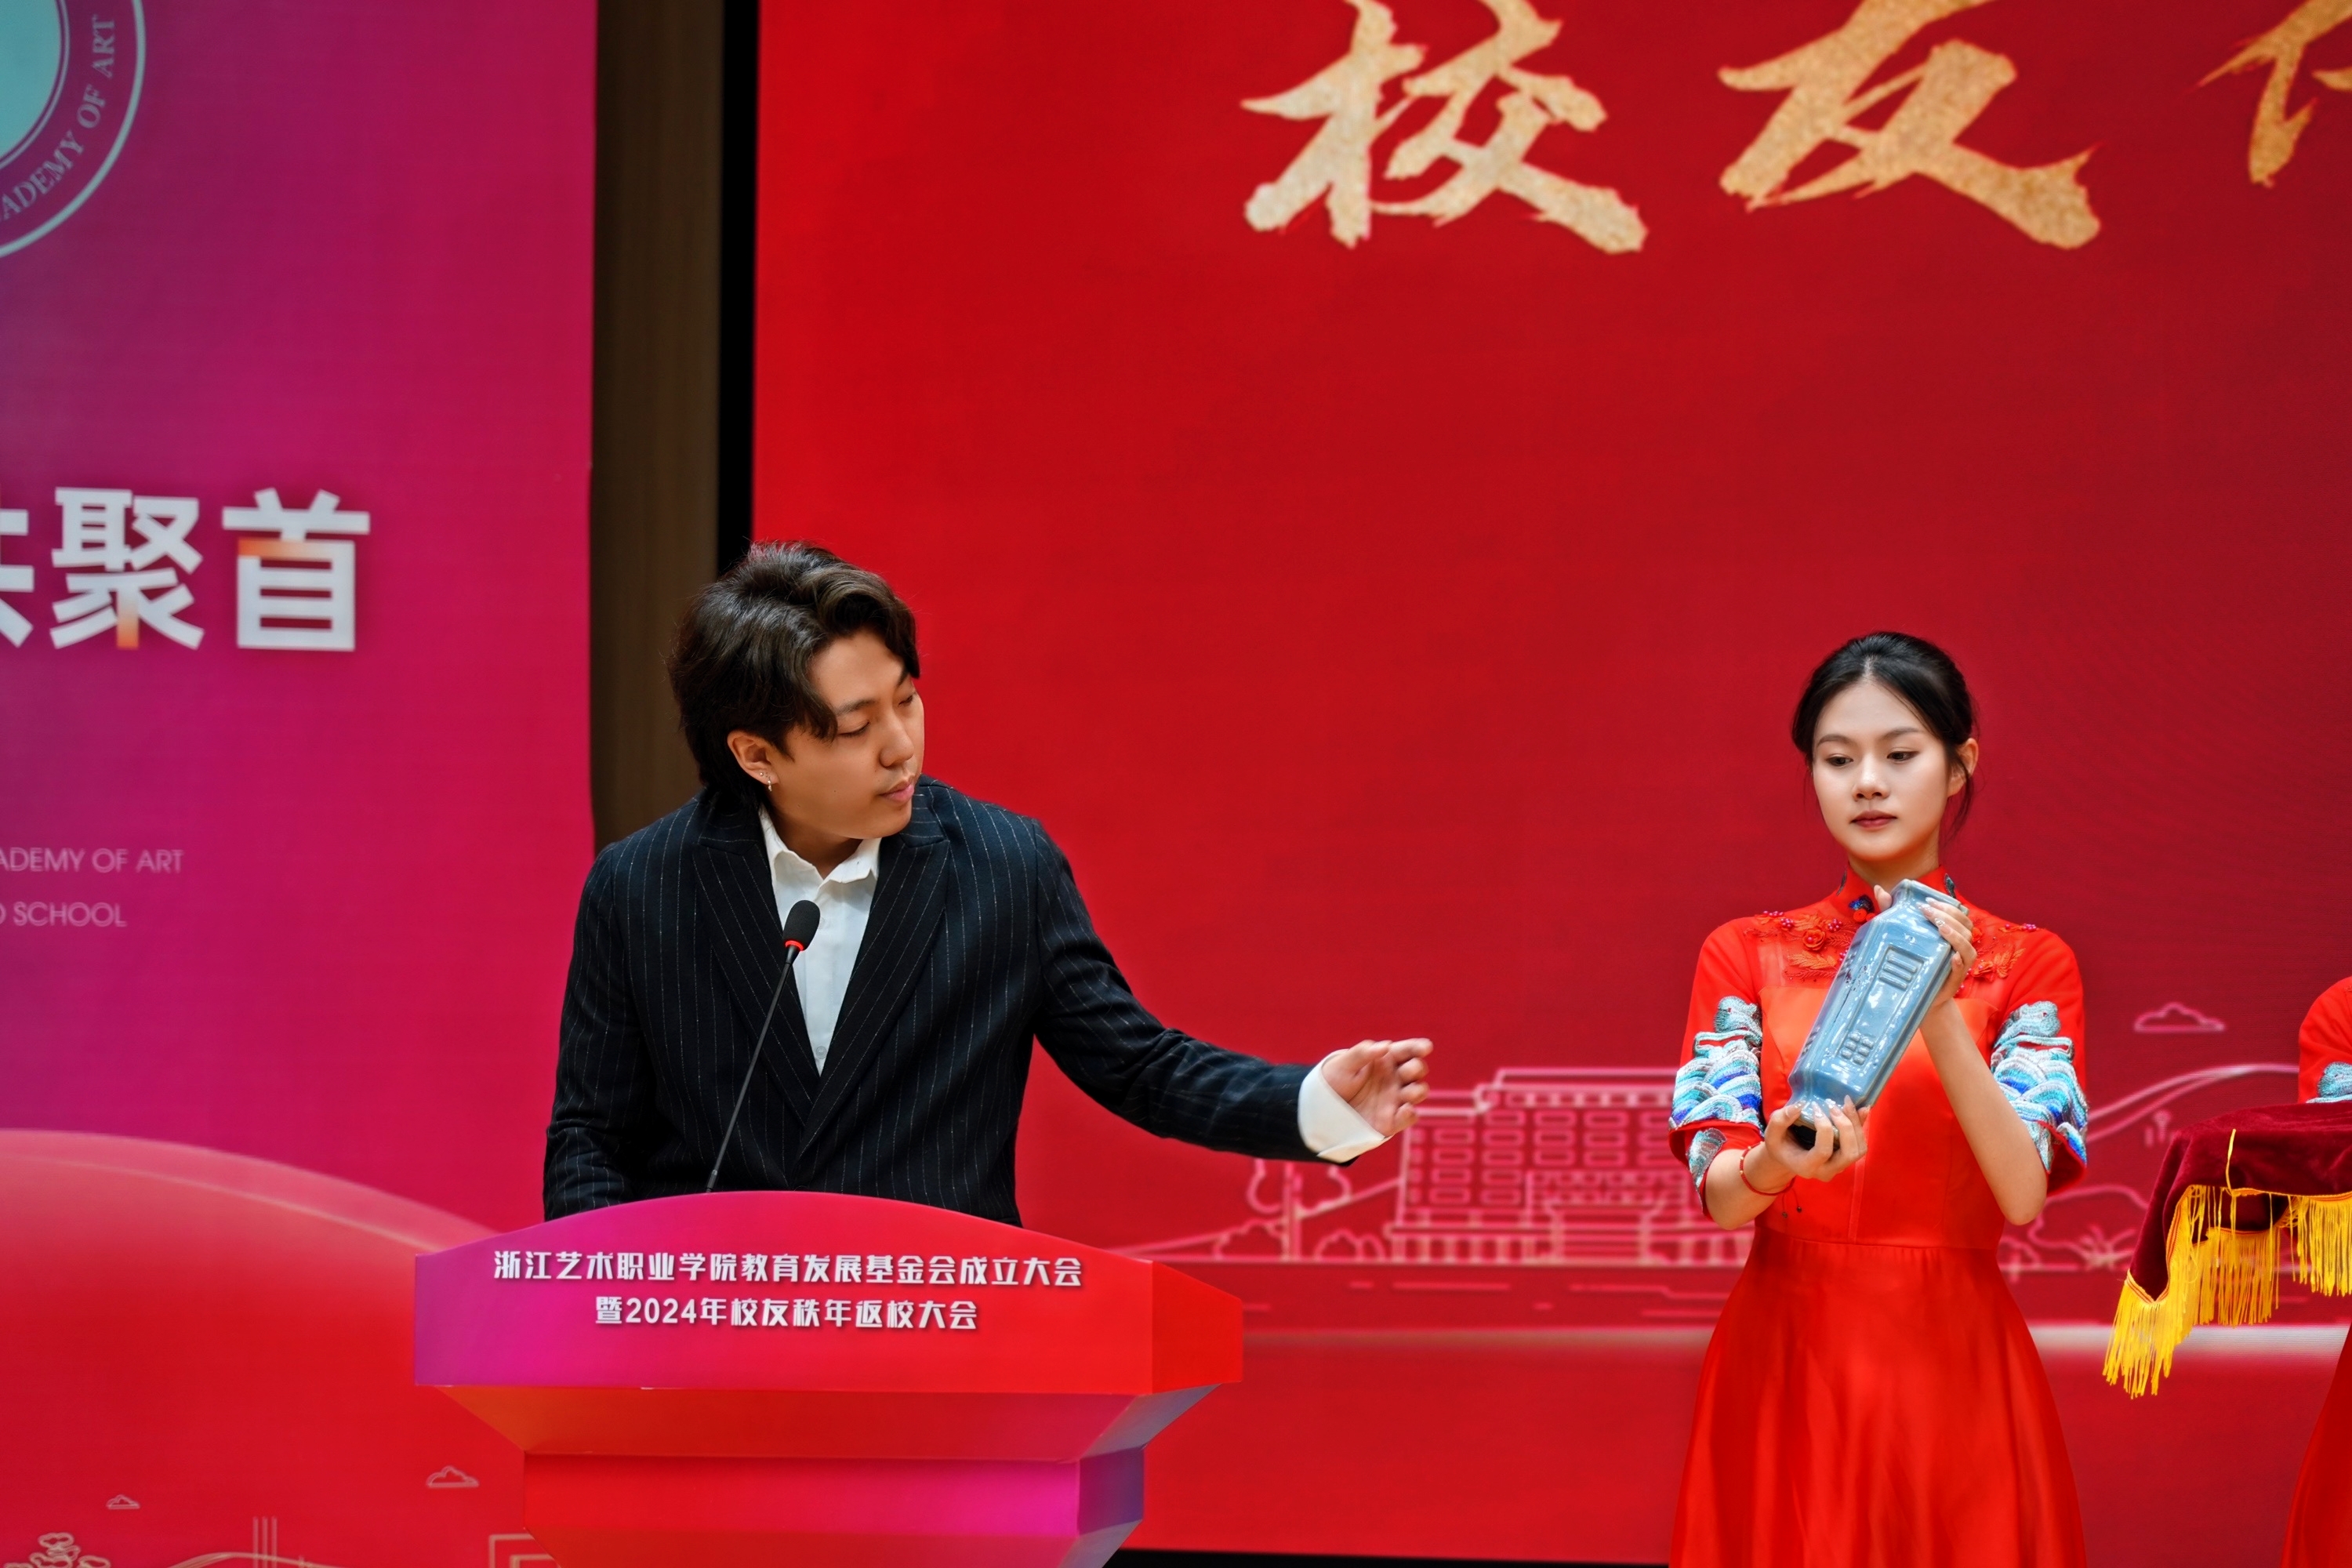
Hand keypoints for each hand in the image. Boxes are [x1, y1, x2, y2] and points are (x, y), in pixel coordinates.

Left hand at [1320, 1038, 1432, 1135]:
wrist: (1323, 1107)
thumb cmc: (1335, 1079)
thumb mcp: (1343, 1063)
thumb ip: (1362, 1053)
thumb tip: (1385, 1046)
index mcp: (1386, 1059)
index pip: (1408, 1050)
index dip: (1419, 1047)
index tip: (1425, 1048)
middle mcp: (1395, 1077)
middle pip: (1417, 1070)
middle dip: (1417, 1068)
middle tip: (1408, 1070)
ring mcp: (1395, 1098)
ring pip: (1418, 1092)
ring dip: (1418, 1091)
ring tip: (1408, 1091)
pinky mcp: (1392, 1119)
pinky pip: (1408, 1117)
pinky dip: (1410, 1114)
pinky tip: (1405, 1109)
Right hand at [1756, 1096, 1869, 1185]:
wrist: (1786, 1158)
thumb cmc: (1779, 1145)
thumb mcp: (1772, 1133)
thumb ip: (1781, 1119)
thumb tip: (1801, 1105)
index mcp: (1807, 1166)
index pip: (1823, 1151)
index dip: (1824, 1128)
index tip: (1816, 1107)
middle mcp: (1826, 1171)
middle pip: (1848, 1153)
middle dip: (1846, 1126)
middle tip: (1834, 1106)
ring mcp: (1839, 1167)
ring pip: (1858, 1150)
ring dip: (1856, 1125)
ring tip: (1847, 1104)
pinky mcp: (1846, 1159)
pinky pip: (1860, 1145)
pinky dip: (1861, 1126)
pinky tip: (1860, 1109)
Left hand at [1872, 883, 1975, 1008]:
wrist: (1913, 996)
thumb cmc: (1910, 960)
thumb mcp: (1900, 934)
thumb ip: (1892, 912)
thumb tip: (1879, 889)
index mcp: (1951, 935)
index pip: (1959, 915)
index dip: (1948, 906)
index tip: (1927, 901)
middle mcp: (1958, 948)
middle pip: (1966, 927)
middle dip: (1948, 915)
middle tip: (1926, 911)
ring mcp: (1958, 966)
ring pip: (1968, 947)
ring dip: (1956, 935)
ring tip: (1940, 928)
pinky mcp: (1953, 982)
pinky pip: (1962, 971)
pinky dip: (1959, 962)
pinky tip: (1952, 957)